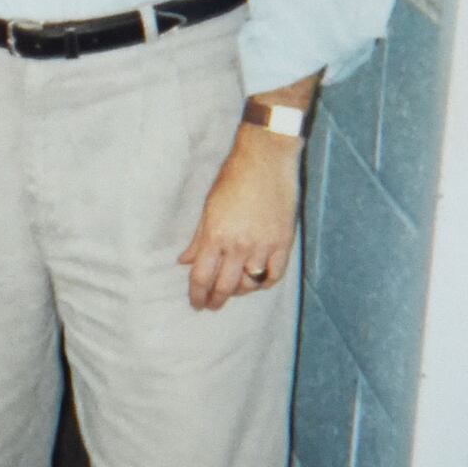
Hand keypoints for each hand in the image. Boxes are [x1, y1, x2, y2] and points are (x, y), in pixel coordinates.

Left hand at [178, 128, 301, 310]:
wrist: (266, 160)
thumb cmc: (232, 179)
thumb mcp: (208, 208)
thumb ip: (198, 240)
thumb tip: (184, 262)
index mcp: (216, 235)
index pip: (202, 277)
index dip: (197, 295)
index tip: (196, 303)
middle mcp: (239, 245)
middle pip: (225, 286)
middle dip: (215, 300)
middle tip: (211, 305)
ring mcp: (263, 245)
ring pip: (250, 284)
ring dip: (239, 291)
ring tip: (233, 290)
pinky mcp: (283, 242)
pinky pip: (274, 275)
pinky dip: (264, 282)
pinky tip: (257, 281)